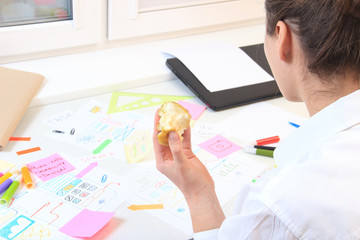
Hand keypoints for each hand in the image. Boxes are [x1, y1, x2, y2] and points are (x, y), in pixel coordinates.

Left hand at [153, 110, 224, 231]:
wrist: (202, 191)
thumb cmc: (189, 184)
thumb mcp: (181, 165)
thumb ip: (176, 149)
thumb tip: (172, 133)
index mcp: (162, 160)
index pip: (157, 139)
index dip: (157, 126)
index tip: (158, 114)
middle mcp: (168, 156)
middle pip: (165, 136)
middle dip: (166, 124)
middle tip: (167, 111)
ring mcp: (178, 155)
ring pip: (176, 137)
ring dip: (176, 127)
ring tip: (177, 115)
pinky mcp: (187, 154)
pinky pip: (185, 140)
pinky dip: (186, 133)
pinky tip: (187, 124)